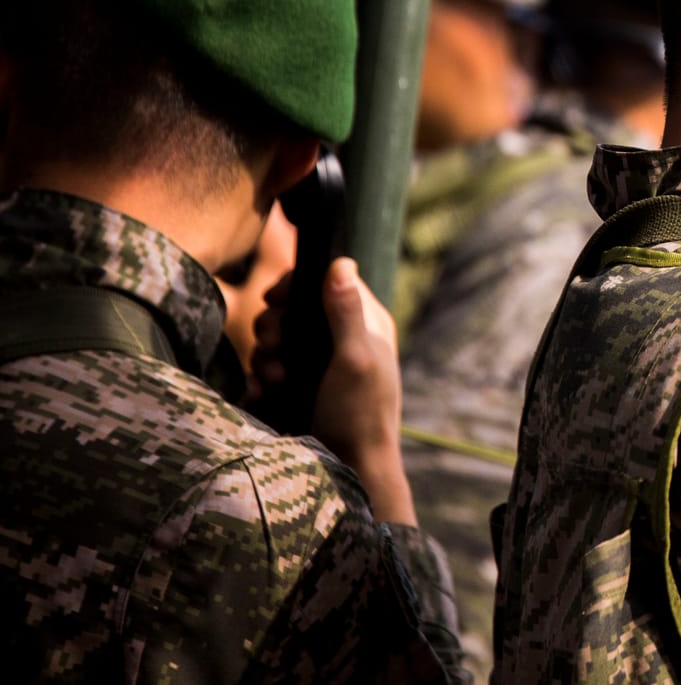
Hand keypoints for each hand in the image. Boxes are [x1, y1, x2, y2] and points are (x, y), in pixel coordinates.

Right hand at [252, 258, 415, 524]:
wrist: (348, 468)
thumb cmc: (359, 414)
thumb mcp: (355, 360)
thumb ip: (346, 313)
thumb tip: (340, 262)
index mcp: (367, 323)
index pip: (329, 279)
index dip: (297, 285)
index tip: (274, 299)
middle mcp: (344, 337)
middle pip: (295, 308)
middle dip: (275, 325)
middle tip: (272, 346)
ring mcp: (320, 362)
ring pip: (278, 337)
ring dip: (266, 354)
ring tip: (274, 377)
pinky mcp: (300, 385)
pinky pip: (270, 367)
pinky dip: (262, 376)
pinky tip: (263, 391)